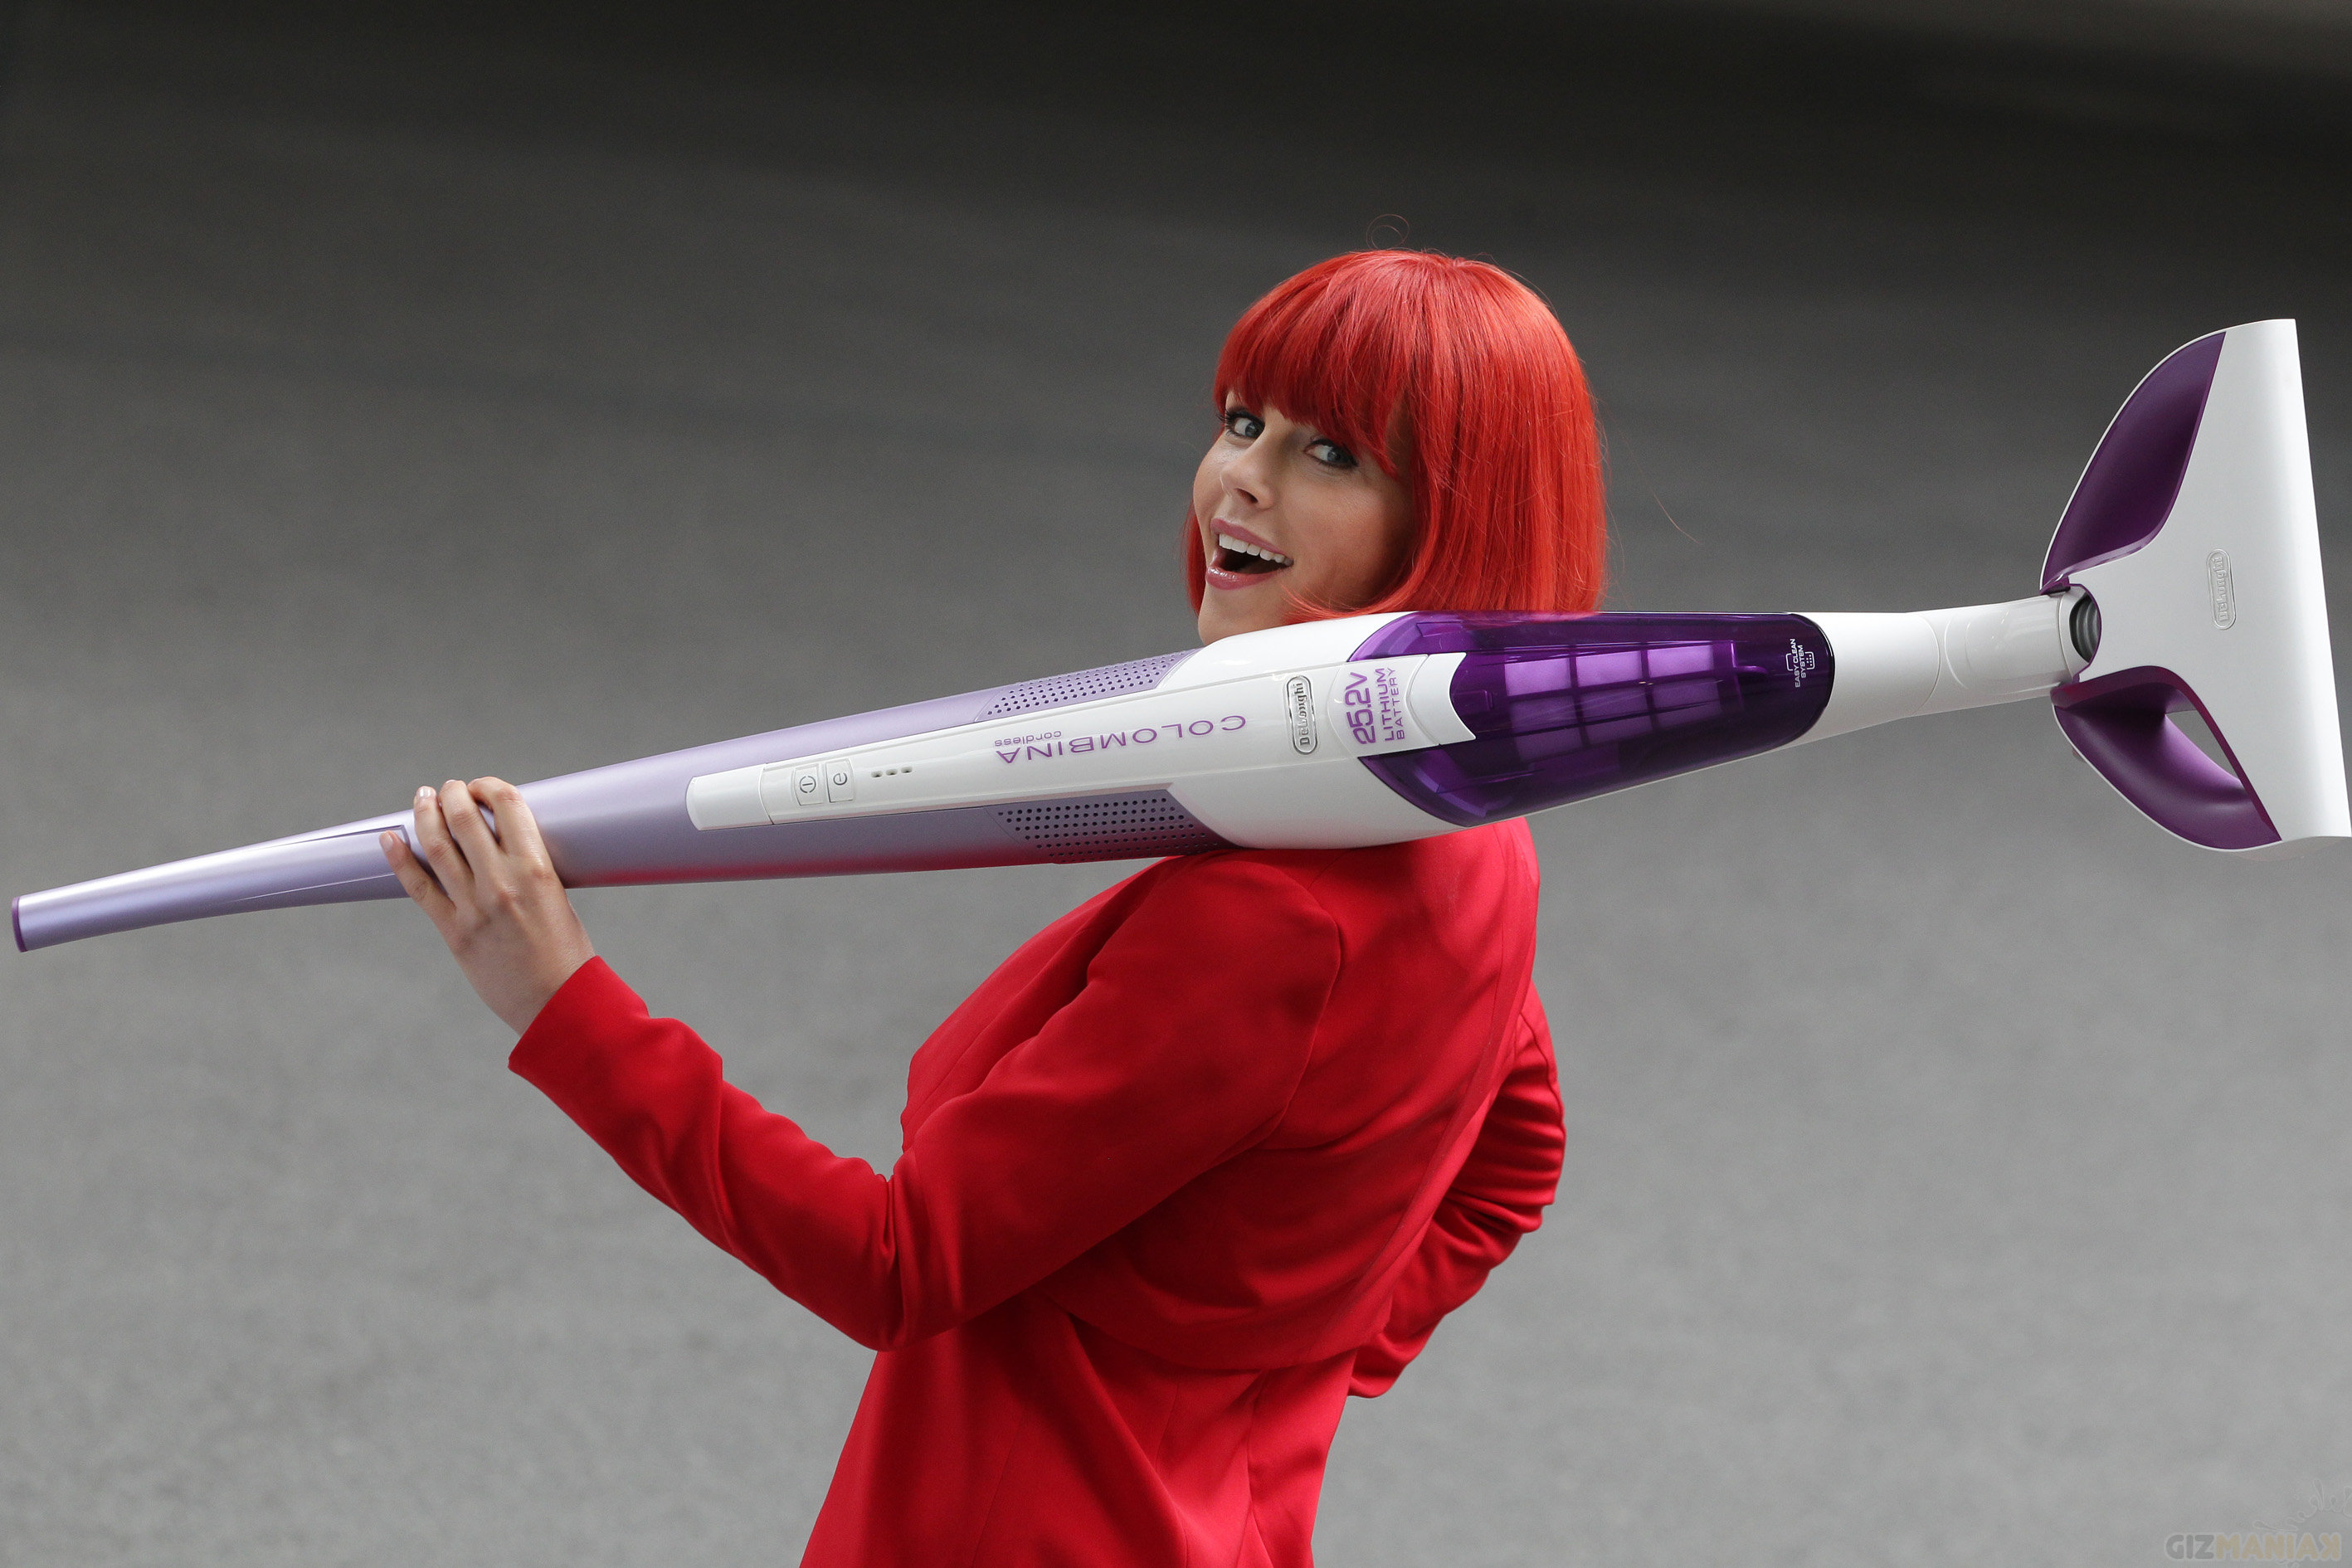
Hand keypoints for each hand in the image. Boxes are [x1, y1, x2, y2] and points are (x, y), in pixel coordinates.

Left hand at [381, 778, 595, 1034]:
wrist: (558, 1004)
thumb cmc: (567, 953)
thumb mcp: (558, 898)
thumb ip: (530, 870)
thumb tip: (501, 844)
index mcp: (537, 869)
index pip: (508, 805)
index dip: (489, 786)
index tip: (481, 787)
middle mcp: (502, 882)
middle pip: (465, 819)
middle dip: (453, 794)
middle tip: (449, 788)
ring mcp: (473, 907)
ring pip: (437, 846)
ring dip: (426, 815)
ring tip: (423, 798)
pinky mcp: (454, 931)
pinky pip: (418, 887)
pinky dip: (399, 858)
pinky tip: (389, 838)